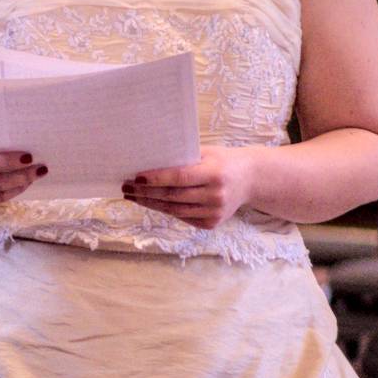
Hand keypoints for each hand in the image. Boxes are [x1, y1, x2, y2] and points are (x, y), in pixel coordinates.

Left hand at [124, 148, 252, 228]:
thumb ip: (182, 159)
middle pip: (172, 196)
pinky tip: (151, 203)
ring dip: (150, 204)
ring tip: (133, 196)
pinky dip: (165, 210)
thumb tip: (148, 163)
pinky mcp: (212, 223)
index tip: (135, 178)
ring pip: (174, 210)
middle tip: (126, 187)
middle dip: (146, 193)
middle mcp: (216, 195)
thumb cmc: (223, 161)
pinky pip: (182, 217)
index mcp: (215, 173)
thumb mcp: (207, 154)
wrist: (250, 179)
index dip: (155, 179)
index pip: (179, 178)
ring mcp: (215, 212)